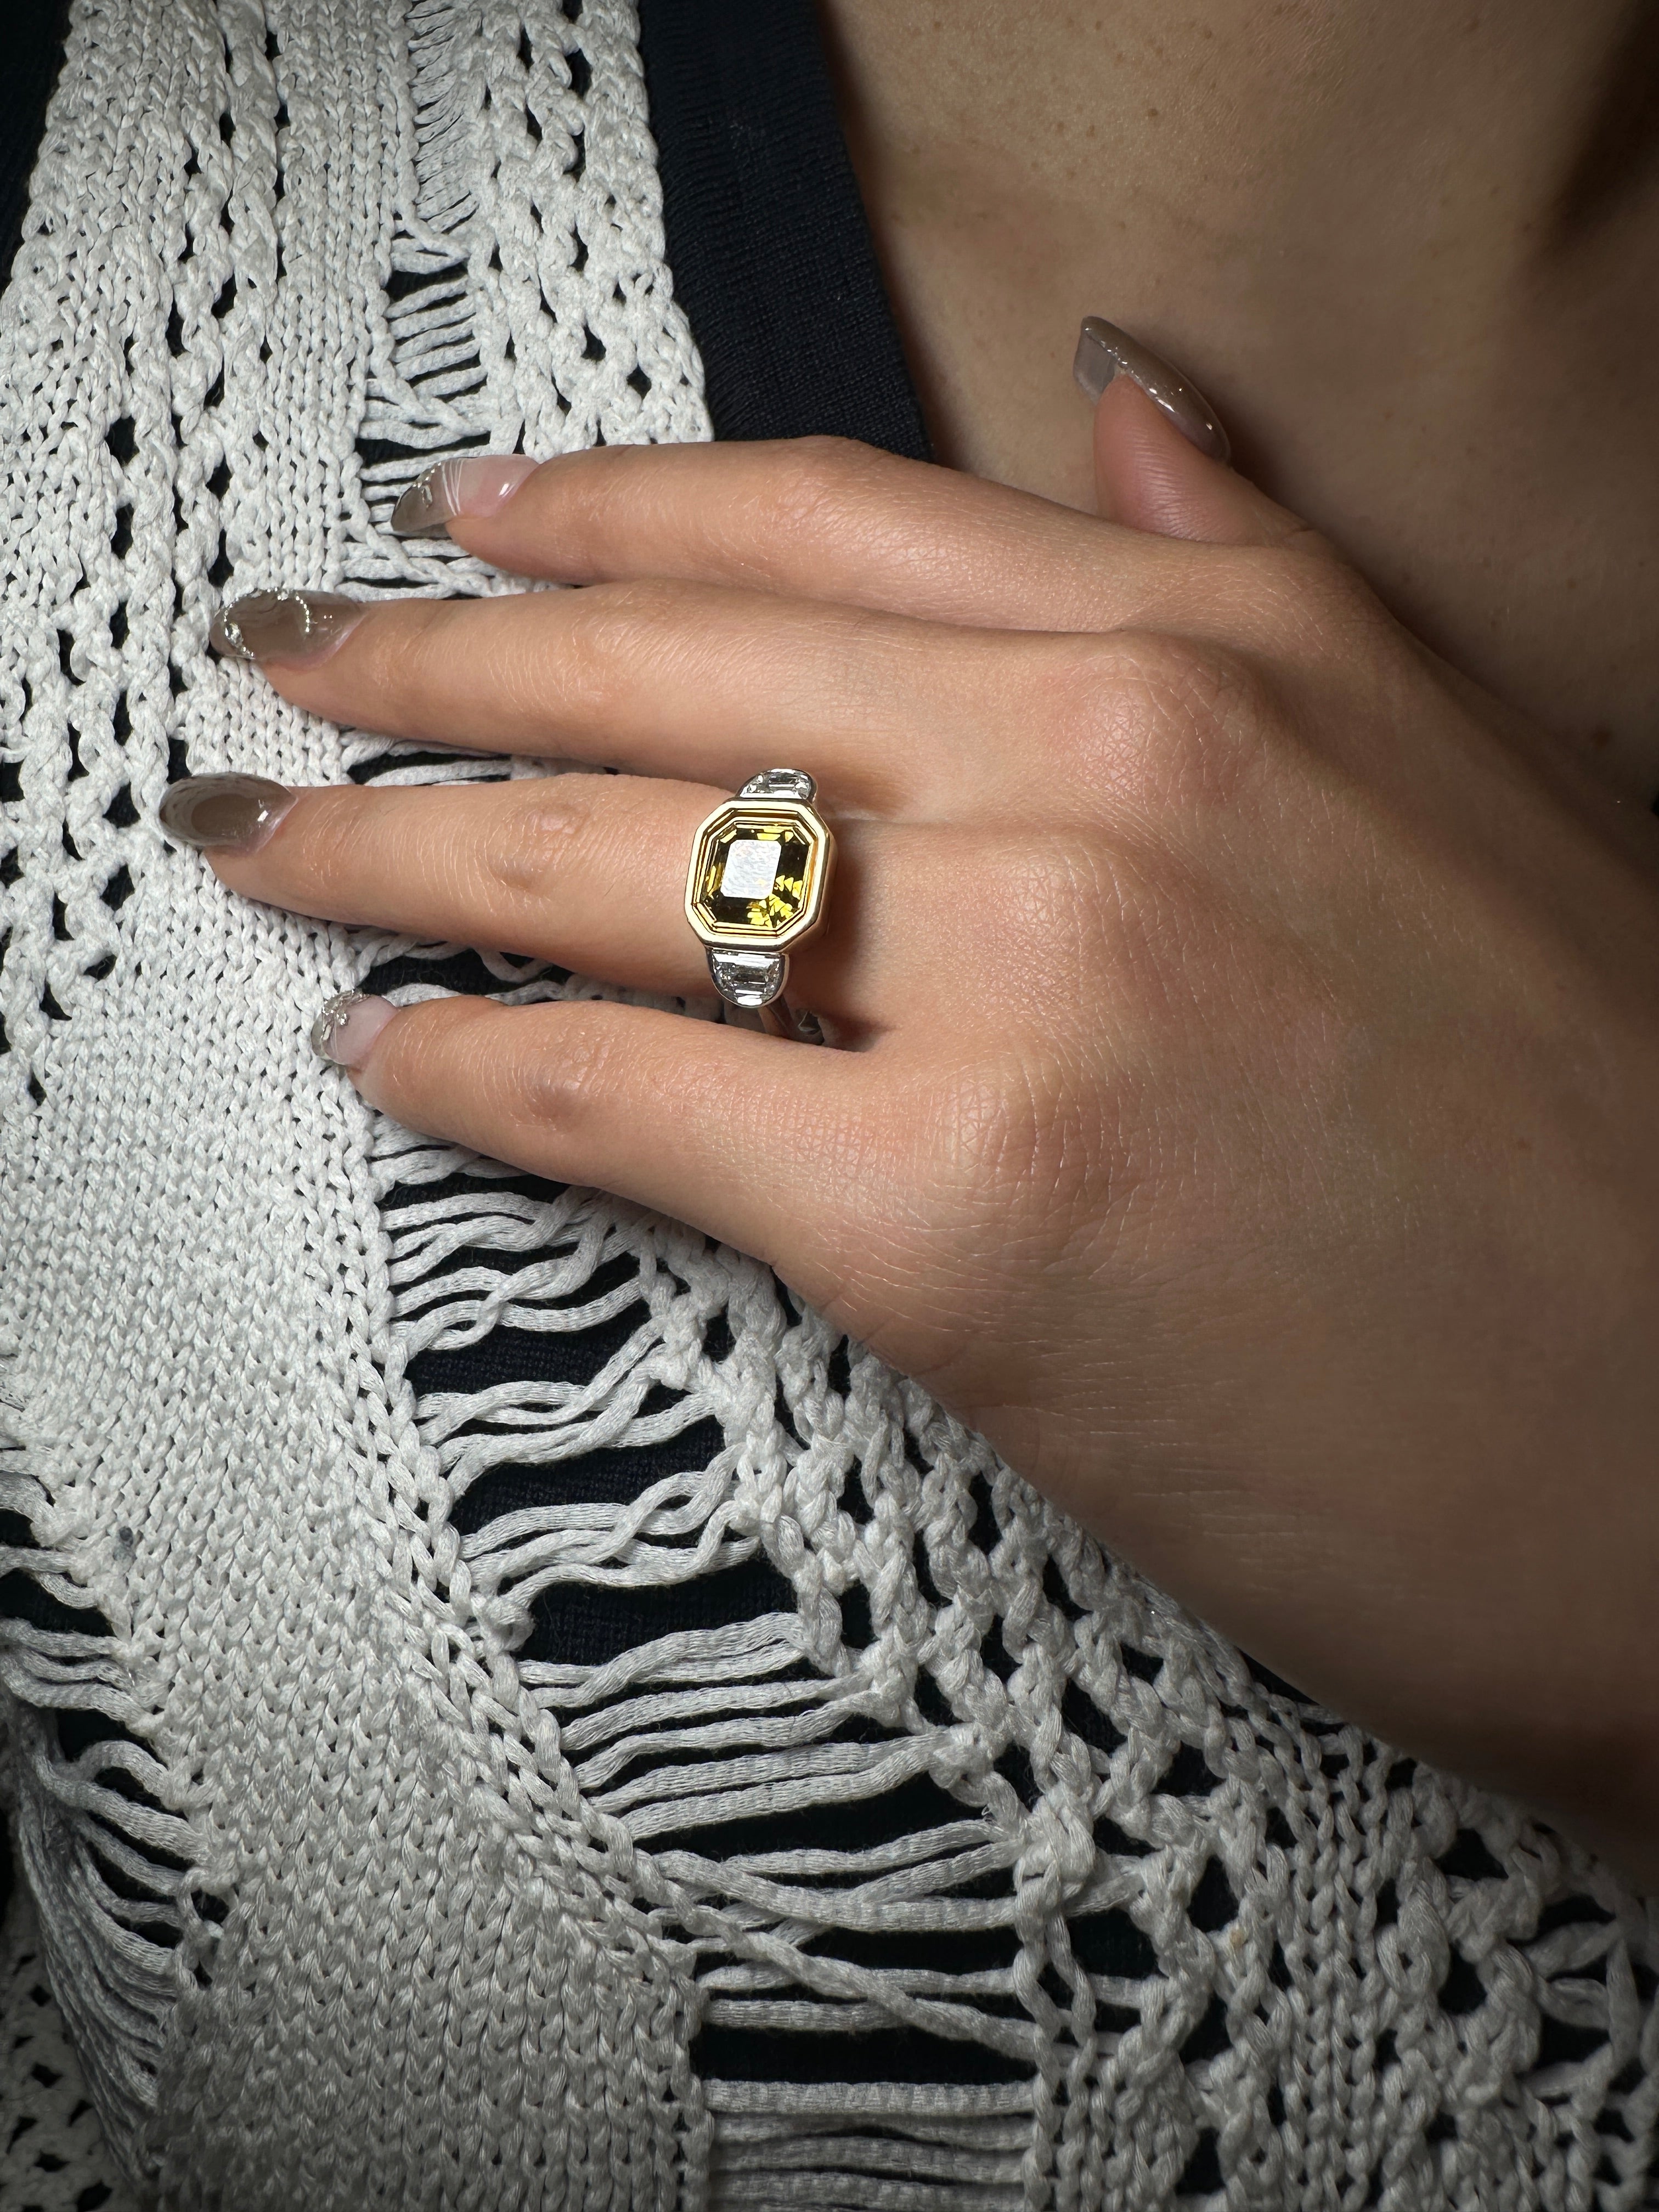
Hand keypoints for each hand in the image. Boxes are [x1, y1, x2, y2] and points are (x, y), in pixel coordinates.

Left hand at [168, 388, 1658, 1886]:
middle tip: (281, 663)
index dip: (595, 508)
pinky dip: (472, 1079)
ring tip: (263, 842)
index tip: (450, 520)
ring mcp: (1035, 988)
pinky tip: (377, 1056)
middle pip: (665, 673)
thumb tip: (1114, 405)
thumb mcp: (1459, 771)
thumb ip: (1262, 571)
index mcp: (1228, 650)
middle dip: (424, 663)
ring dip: (387, 850)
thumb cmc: (1601, 1134)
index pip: (814, 524)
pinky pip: (633, 1106)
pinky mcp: (968, 1224)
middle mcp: (1114, 771)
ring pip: (607, 872)